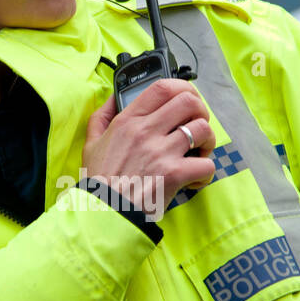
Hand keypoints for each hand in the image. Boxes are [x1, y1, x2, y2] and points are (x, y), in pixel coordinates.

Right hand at [82, 78, 216, 216]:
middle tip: (197, 128)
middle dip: (201, 112)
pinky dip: (206, 173)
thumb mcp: (92, 143)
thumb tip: (113, 96)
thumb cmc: (99, 181)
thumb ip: (102, 116)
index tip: (189, 98)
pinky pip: (206, 164)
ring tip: (198, 154)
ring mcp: (161, 152)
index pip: (163, 87)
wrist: (103, 213)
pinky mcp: (174, 174)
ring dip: (207, 141)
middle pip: (189, 102)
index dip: (184, 87)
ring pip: (203, 129)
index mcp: (128, 121)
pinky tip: (193, 180)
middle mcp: (146, 131)